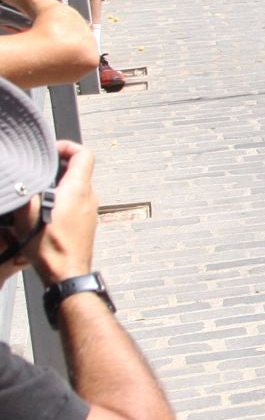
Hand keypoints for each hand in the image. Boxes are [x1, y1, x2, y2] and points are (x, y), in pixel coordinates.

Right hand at [27, 142, 97, 282]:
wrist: (66, 273)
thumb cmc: (50, 247)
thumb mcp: (27, 212)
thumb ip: (24, 189)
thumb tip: (19, 178)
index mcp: (78, 189)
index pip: (84, 153)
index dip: (67, 146)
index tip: (50, 151)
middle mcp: (89, 197)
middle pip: (78, 170)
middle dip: (56, 167)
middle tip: (36, 173)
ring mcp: (90, 211)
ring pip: (76, 188)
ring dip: (56, 186)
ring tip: (35, 193)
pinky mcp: (85, 224)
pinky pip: (75, 204)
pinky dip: (60, 201)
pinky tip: (42, 212)